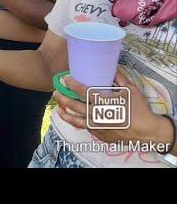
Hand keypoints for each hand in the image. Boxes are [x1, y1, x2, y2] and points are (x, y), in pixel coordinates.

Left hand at [54, 69, 170, 145]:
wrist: (147, 132)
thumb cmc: (139, 110)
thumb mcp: (131, 91)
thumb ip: (119, 79)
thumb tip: (112, 68)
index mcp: (103, 102)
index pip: (82, 91)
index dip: (72, 84)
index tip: (65, 79)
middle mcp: (97, 115)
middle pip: (74, 106)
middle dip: (63, 98)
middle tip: (56, 92)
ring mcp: (97, 126)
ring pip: (76, 120)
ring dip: (65, 114)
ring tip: (58, 109)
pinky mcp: (99, 135)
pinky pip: (85, 128)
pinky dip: (78, 123)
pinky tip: (74, 119)